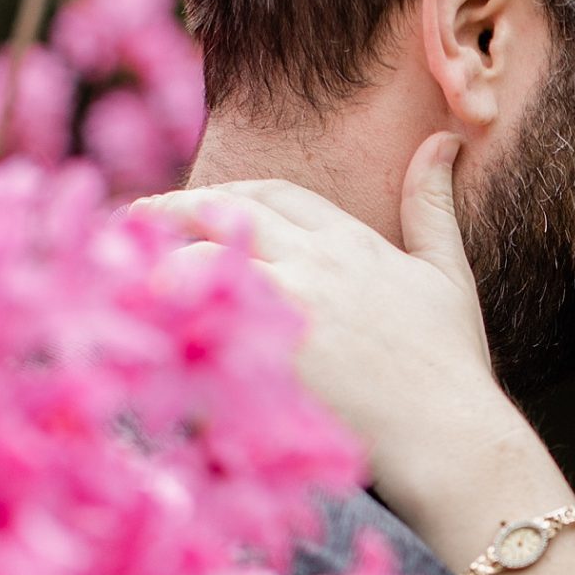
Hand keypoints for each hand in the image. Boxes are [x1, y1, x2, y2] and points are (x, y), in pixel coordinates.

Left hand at [132, 138, 533, 518]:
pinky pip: (196, 322)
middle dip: (172, 210)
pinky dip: (163, 313)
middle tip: (131, 218)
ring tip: (122, 268)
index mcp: (351, 240)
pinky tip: (138, 320)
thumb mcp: (448, 273)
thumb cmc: (453, 364)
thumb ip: (432, 204)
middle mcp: (314, 262)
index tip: (198, 204)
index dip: (229, 193)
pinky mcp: (265, 355)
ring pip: (200, 259)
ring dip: (156, 258)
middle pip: (225, 213)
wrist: (450, 435)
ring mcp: (287, 307)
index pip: (273, 194)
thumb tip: (444, 139)